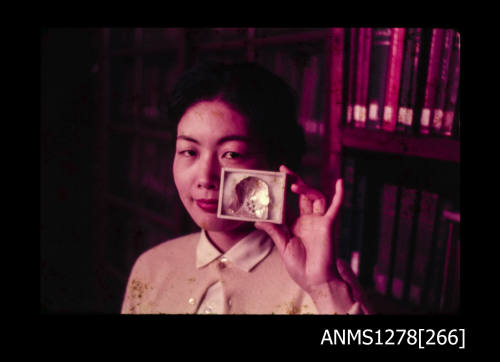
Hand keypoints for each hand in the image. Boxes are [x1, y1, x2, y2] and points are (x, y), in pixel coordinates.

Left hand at [255, 165, 343, 292]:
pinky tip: (340, 183)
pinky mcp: (328, 225)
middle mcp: (307, 220)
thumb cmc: (301, 268)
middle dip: (293, 181)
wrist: (315, 281)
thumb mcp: (283, 247)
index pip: (287, 204)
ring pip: (315, 197)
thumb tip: (257, 221)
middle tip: (283, 170)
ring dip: (306, 188)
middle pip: (301, 195)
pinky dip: (339, 195)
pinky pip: (335, 208)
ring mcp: (318, 221)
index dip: (280, 193)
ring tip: (293, 184)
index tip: (271, 181)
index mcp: (295, 225)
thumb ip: (273, 231)